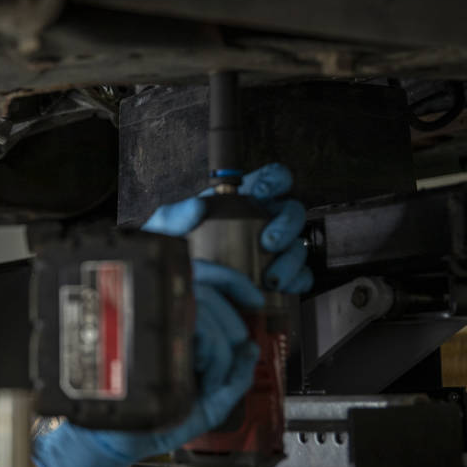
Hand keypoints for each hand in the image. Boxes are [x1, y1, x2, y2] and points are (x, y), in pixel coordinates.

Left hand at [141, 163, 312, 293]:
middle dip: (286, 225)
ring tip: (271, 276)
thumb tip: (196, 207)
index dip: (275, 179)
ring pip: (297, 246)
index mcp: (241, 201)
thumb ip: (176, 214)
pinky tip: (281, 287)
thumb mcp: (167, 228)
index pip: (271, 179)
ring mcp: (273, 250)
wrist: (180, 287)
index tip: (263, 191)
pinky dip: (296, 281)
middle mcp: (262, 222)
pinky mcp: (278, 276)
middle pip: (292, 212)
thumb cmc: (177, 251)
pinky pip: (299, 275)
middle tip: (269, 241)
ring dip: (290, 259)